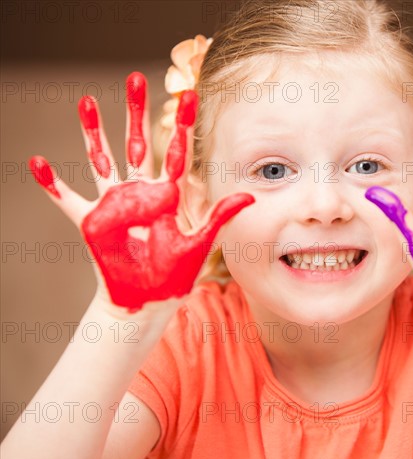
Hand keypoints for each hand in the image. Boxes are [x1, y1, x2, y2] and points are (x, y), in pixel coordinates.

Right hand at [30, 72, 253, 312]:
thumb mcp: (199, 245)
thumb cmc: (175, 276)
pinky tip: (37, 162)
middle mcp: (140, 193)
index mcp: (168, 196)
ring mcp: (114, 205)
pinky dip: (52, 183)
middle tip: (135, 79)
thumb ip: (218, 218)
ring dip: (94, 132)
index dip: (182, 124)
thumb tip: (248, 196)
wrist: (147, 300)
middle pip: (137, 144)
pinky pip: (68, 199)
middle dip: (136, 112)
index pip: (177, 153)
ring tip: (87, 102)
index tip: (189, 95)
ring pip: (103, 159)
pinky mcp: (92, 222)